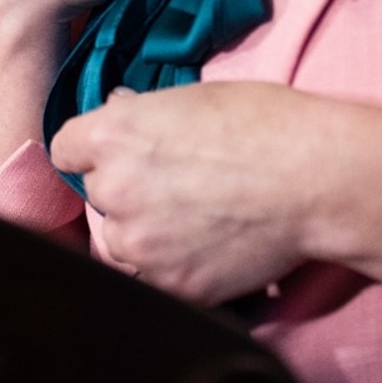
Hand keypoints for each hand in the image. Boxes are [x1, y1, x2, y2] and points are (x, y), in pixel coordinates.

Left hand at [51, 82, 381, 310]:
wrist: (316, 178)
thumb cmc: (266, 125)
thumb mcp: (194, 98)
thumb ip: (143, 113)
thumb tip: (117, 110)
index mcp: (112, 135)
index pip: (65, 148)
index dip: (93, 150)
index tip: (118, 155)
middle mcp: (113, 189)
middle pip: (94, 196)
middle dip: (124, 192)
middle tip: (173, 187)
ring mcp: (139, 243)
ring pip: (115, 243)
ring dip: (140, 235)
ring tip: (188, 222)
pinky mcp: (171, 284)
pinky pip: (148, 281)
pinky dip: (169, 270)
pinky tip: (204, 250)